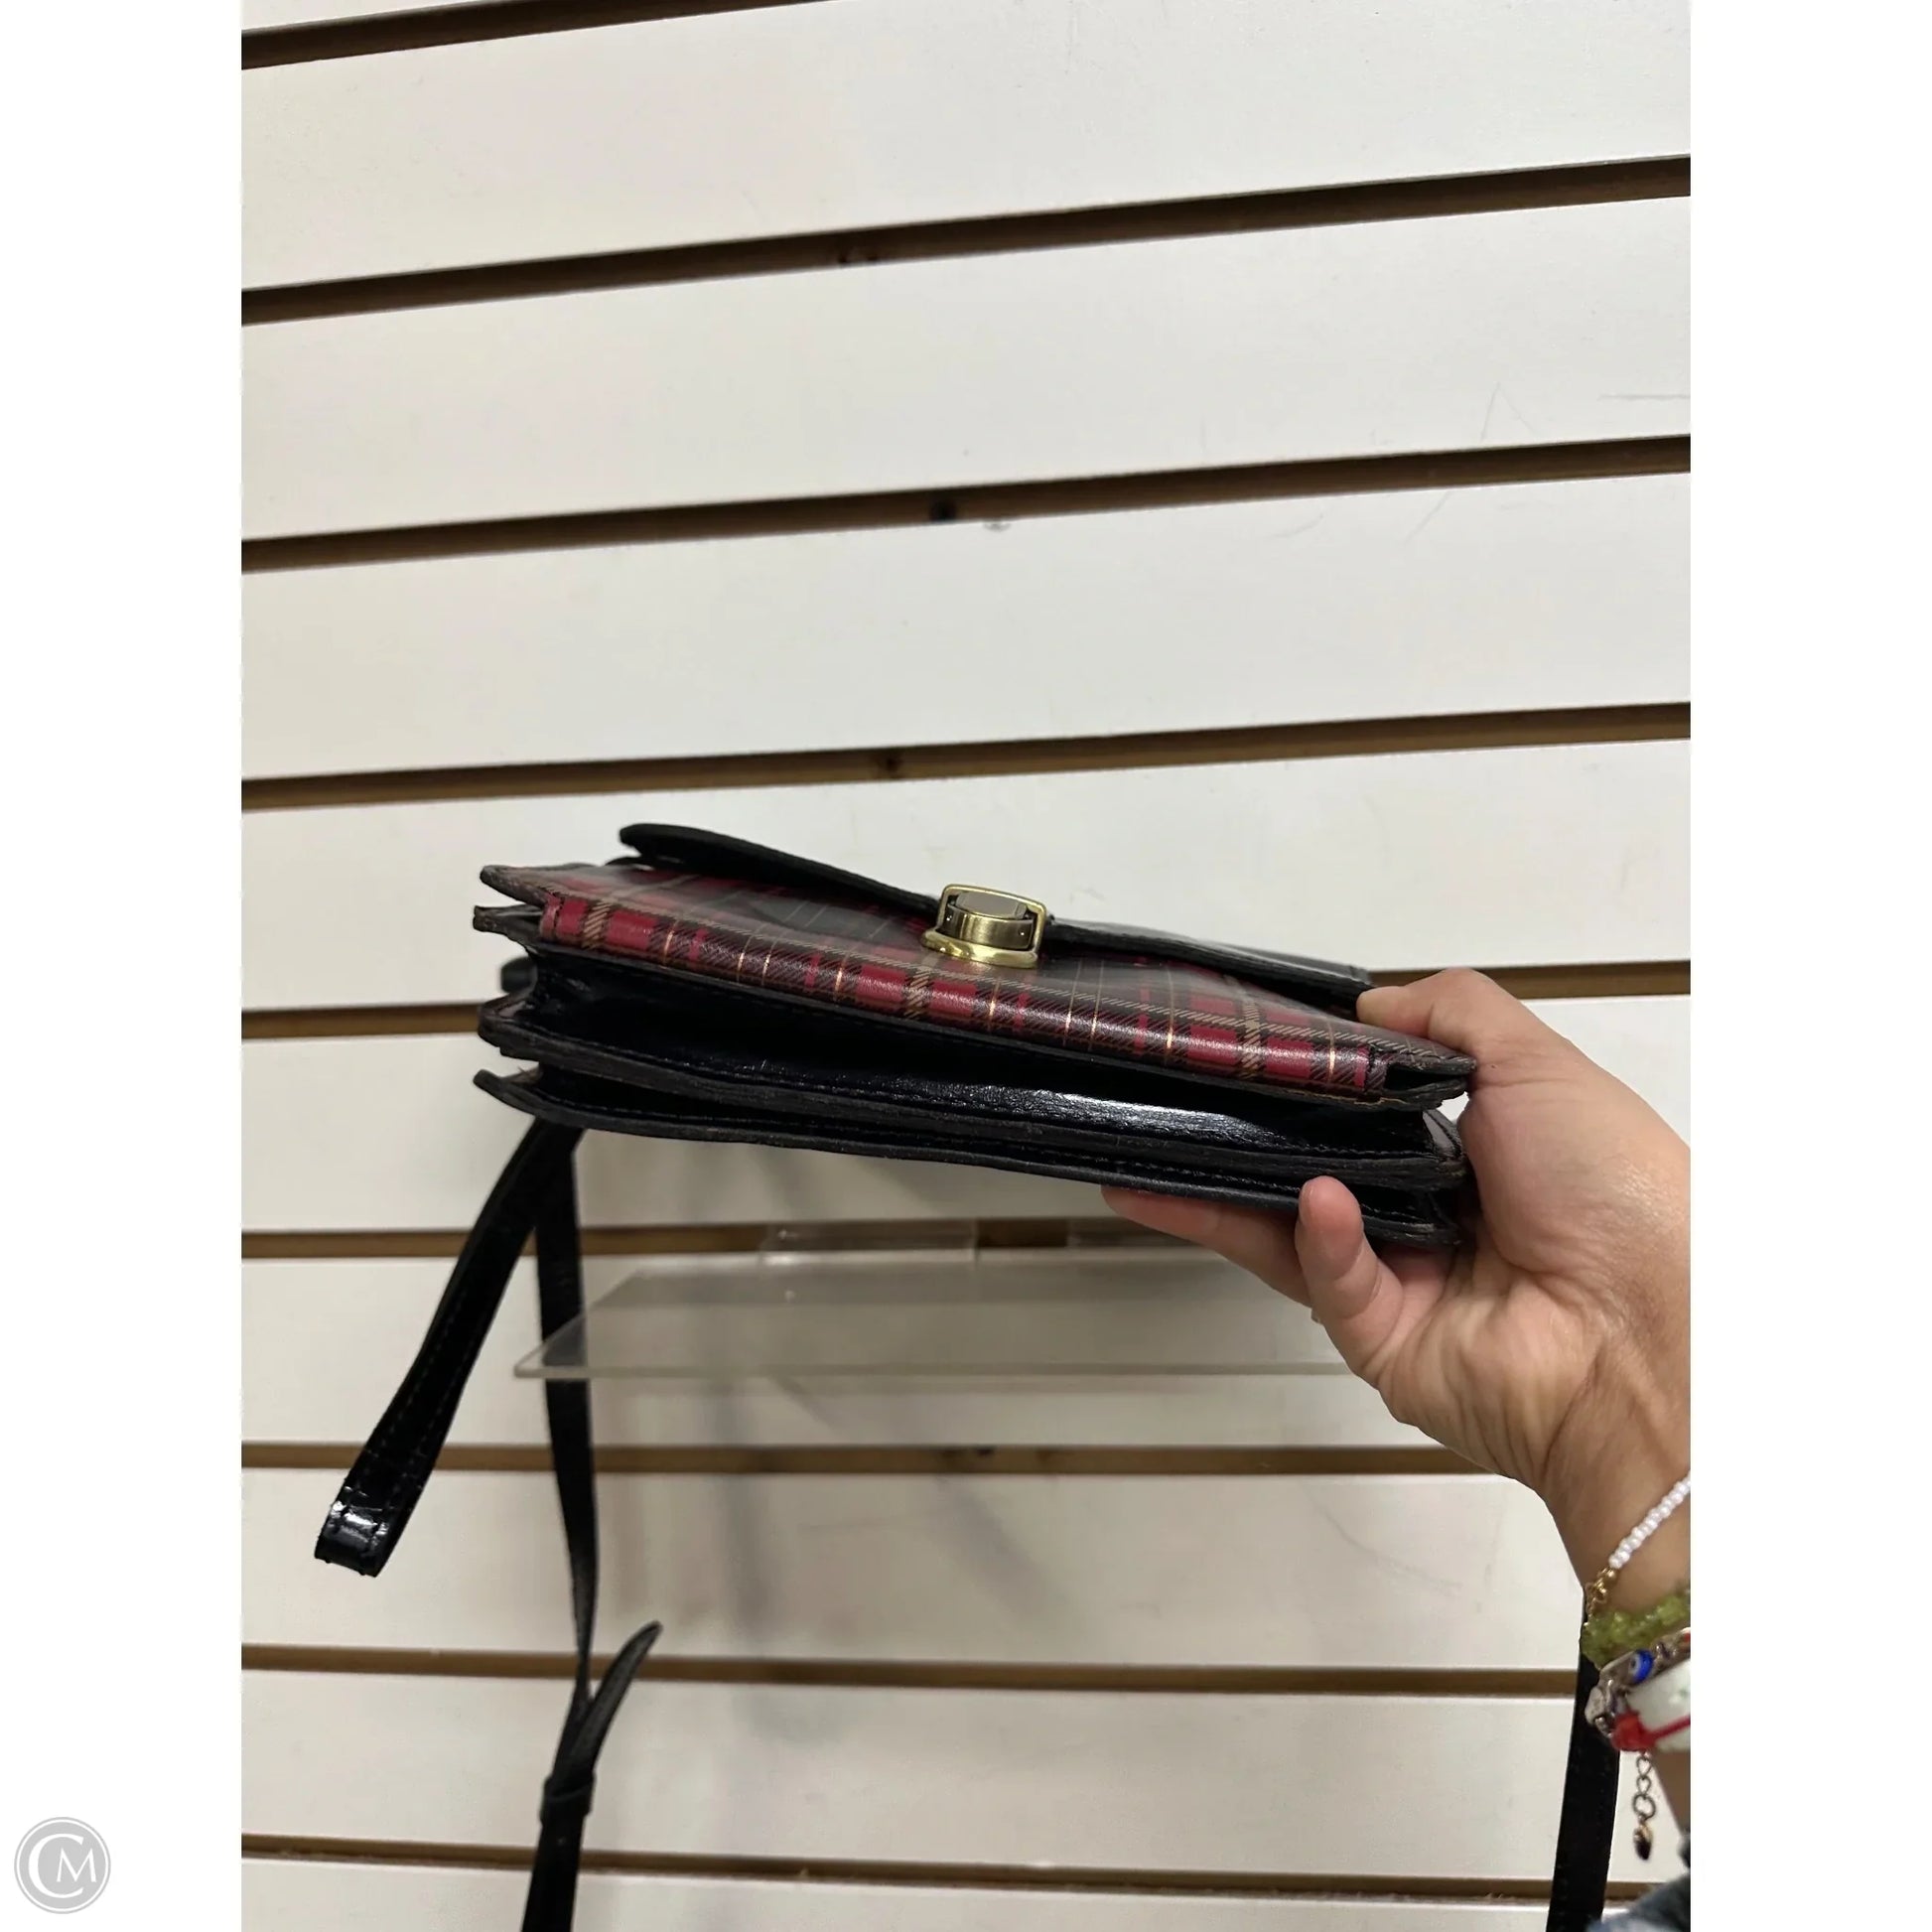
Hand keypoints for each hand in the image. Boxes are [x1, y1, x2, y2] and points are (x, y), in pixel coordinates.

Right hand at [1106, 969, 1688, 1599]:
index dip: (1309, 1082)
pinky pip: (1330, 1283)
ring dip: (1236, 1193)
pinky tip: (1319, 1201)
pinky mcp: (1386, 1345)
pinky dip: (1319, 1239)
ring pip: (1294, 1234)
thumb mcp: (1539, 1063)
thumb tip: (1371, 1001)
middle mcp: (1438, 1222)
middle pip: (1312, 1172)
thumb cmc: (1618, 1193)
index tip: (1250, 1048)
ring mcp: (1406, 1287)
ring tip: (1179, 1148)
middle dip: (1244, 1141)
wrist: (1650, 1329)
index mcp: (1479, 1156)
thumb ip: (1452, 1015)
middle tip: (1182, 1100)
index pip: (1365, 1113)